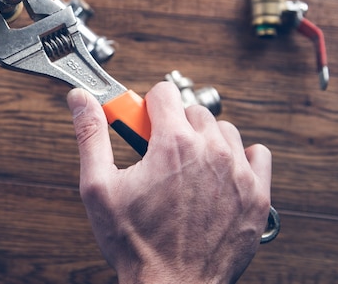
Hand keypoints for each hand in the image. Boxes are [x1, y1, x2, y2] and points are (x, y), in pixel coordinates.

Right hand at [66, 82, 270, 283]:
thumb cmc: (135, 244)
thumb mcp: (98, 187)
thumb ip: (90, 135)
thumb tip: (81, 99)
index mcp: (173, 143)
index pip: (164, 93)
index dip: (148, 107)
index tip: (143, 126)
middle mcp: (211, 152)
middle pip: (193, 111)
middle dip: (174, 125)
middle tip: (158, 155)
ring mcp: (238, 173)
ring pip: (223, 130)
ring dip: (205, 140)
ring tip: (186, 169)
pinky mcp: (257, 196)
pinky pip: (257, 154)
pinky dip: (239, 158)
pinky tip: (219, 175)